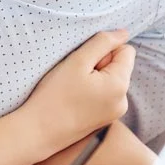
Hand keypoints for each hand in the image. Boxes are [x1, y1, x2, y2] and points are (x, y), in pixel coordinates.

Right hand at [22, 30, 134, 153]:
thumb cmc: (55, 94)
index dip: (105, 51)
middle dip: (100, 65)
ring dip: (95, 78)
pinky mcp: (104, 120)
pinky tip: (74, 99)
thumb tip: (124, 33)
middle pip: (119, 66)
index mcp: (120, 85)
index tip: (85, 63)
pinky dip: (92, 92)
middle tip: (76, 76)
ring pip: (110, 80)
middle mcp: (123, 101)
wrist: (38, 131)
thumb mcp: (78, 61)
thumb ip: (103, 42)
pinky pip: (105, 95)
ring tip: (74, 88)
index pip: (126, 51)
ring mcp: (114, 113)